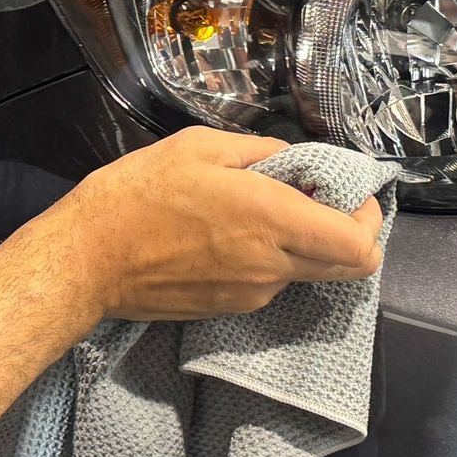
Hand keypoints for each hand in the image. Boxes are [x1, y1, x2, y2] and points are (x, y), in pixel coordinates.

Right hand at [48, 128, 384, 322]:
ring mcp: (252, 294)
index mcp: (271, 219)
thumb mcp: (199, 146)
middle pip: (348, 268)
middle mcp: (272, 265)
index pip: (358, 244)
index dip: (369, 219)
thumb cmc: (138, 194)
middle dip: (350, 235)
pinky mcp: (229, 310)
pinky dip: (268, 260)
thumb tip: (292, 161)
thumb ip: (260, 151)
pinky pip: (269, 283)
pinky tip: (228, 237)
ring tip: (257, 213)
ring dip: (301, 245)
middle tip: (321, 202)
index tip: (350, 192)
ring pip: (306, 273)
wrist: (88, 260)